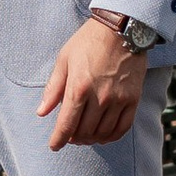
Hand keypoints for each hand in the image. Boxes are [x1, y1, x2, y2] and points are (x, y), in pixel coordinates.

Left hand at [37, 15, 146, 149]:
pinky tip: (104, 135)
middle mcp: (99, 97)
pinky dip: (111, 136)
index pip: (66, 124)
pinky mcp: (133, 99)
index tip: (54, 146)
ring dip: (91, 139)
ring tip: (85, 135)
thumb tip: (41, 112)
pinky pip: (122, 128)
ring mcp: (118, 99)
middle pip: (84, 131)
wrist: (121, 29)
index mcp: (79, 87)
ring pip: (103, 133)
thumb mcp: (64, 60)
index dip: (58, 139)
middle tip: (70, 136)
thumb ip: (53, 88)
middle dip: (74, 138)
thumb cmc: (88, 42)